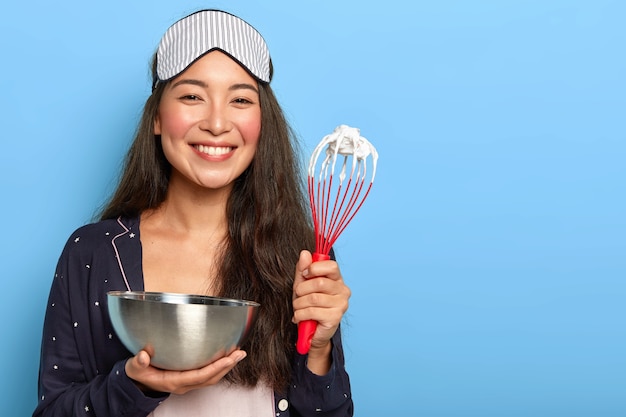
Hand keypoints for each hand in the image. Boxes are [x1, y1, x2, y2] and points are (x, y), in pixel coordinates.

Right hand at [125, 349, 246, 394]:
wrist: (137, 382)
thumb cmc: (138, 373)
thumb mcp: (134, 367)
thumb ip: (138, 362)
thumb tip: (144, 356)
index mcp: (174, 381)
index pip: (200, 375)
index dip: (216, 367)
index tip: (228, 357)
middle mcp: (184, 384)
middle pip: (212, 377)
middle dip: (227, 366)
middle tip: (240, 353)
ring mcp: (188, 382)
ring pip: (212, 377)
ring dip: (226, 366)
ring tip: (238, 353)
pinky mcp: (189, 378)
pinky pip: (208, 374)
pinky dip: (220, 366)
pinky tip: (226, 356)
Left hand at [292, 250, 350, 367]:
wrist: (311, 333)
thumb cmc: (309, 306)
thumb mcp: (303, 285)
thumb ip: (303, 269)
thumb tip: (304, 253)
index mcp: (337, 279)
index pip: (332, 266)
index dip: (315, 268)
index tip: (305, 274)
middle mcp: (343, 291)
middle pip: (320, 282)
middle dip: (302, 290)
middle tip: (298, 296)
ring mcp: (341, 305)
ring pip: (313, 298)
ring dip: (299, 304)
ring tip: (297, 308)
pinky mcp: (335, 318)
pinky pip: (312, 311)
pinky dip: (300, 314)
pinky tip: (299, 317)